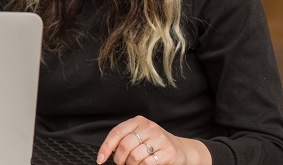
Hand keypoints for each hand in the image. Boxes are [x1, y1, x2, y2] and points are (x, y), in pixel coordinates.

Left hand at [97, 116, 211, 164]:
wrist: (182, 150)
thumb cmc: (156, 144)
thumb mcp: (140, 136)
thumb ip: (125, 139)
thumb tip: (105, 153)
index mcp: (139, 121)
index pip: (116, 133)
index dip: (106, 147)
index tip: (100, 159)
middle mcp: (149, 127)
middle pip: (124, 146)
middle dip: (119, 159)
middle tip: (123, 163)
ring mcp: (160, 138)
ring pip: (134, 157)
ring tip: (135, 164)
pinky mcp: (168, 151)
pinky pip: (147, 163)